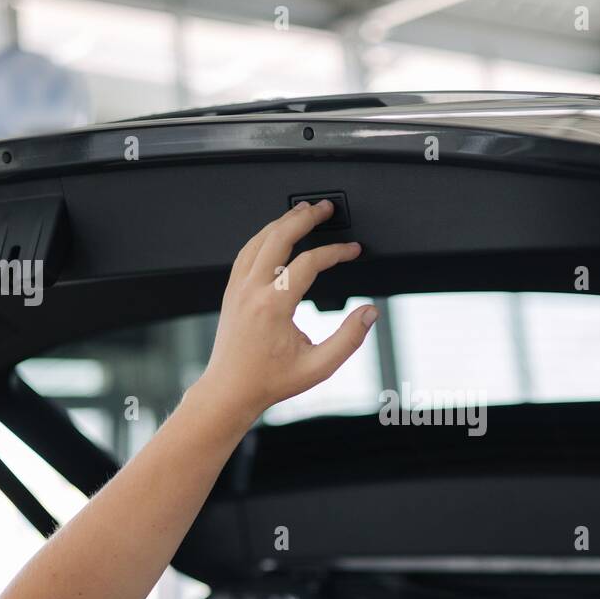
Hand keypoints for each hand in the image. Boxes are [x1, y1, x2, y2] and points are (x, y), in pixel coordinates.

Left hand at [199, 199, 375, 425]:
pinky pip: (246, 252)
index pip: (309, 263)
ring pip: (258, 239)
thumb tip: (370, 313)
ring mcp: (237, 288)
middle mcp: (251, 291)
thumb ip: (349, 339)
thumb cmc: (270, 381)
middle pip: (278, 236)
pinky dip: (264, 236)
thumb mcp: (319, 366)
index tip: (353, 250)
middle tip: (326, 208)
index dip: (335, 252)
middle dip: (305, 217)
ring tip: (303, 211)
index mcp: (273, 306)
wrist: (229, 390)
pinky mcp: (231, 291)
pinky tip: (276, 233)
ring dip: (282, 221)